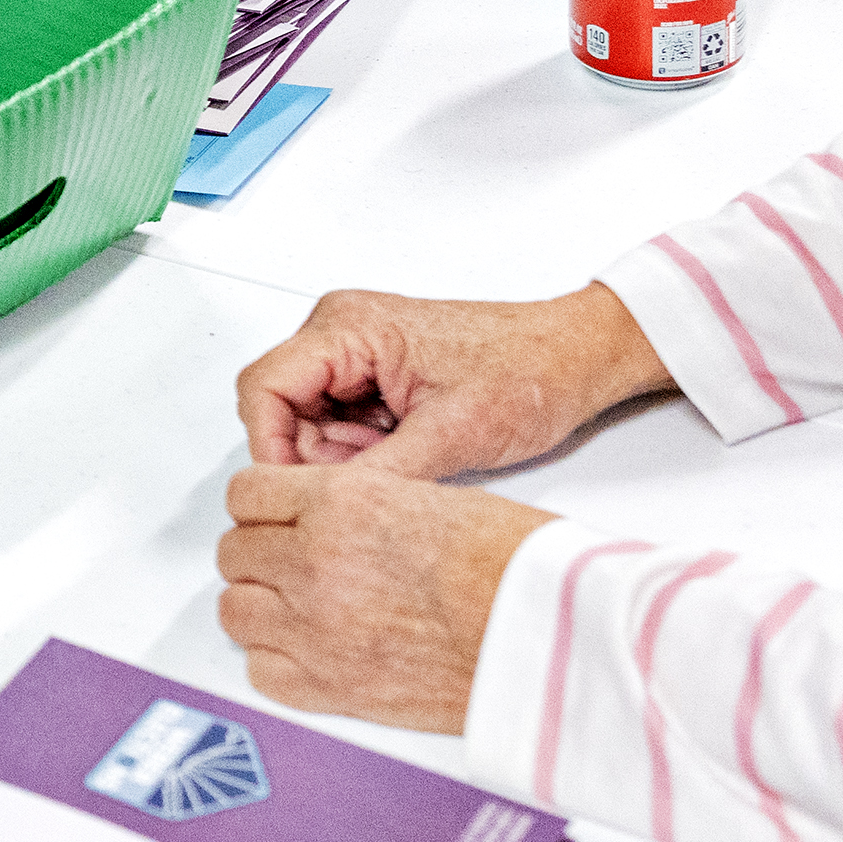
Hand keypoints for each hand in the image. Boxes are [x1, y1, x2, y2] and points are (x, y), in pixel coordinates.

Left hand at [215, 460, 552, 732]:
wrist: (549, 634)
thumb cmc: (514, 565)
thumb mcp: (428, 496)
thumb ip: (358, 503)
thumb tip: (325, 518)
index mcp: (339, 502)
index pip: (247, 494)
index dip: (262, 506)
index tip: (274, 518)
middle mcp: (314, 562)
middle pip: (235, 552)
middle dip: (261, 555)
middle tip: (291, 564)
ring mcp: (317, 628)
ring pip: (236, 611)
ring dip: (262, 606)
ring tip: (298, 608)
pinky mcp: (332, 688)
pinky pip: (262, 671)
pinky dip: (278, 661)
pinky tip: (310, 651)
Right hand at [235, 284, 669, 476]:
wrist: (577, 358)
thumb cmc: (530, 370)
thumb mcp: (453, 434)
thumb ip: (380, 474)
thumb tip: (329, 515)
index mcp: (348, 326)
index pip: (264, 389)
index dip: (272, 449)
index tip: (298, 497)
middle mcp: (343, 332)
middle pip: (283, 411)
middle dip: (320, 458)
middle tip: (375, 480)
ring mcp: (358, 355)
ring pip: (310, 424)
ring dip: (346, 459)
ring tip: (407, 461)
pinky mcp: (375, 377)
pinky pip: (341, 425)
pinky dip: (366, 453)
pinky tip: (410, 455)